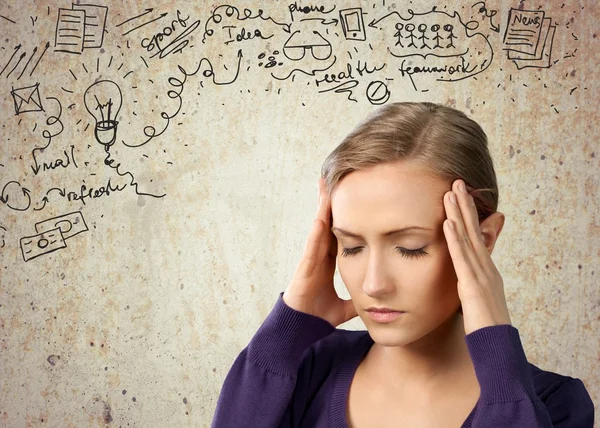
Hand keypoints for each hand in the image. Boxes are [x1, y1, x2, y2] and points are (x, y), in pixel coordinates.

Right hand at [283, 178, 357, 326]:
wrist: (301, 329)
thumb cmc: (318, 316)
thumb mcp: (345, 306)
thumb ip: (359, 300)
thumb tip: (378, 302)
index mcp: (328, 262)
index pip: (340, 233)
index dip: (347, 216)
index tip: (355, 199)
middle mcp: (319, 256)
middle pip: (328, 222)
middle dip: (332, 202)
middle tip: (338, 180)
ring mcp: (311, 259)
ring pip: (319, 227)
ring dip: (322, 207)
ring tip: (326, 186)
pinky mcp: (305, 267)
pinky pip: (312, 244)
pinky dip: (317, 229)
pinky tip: (321, 215)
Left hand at [443, 179, 511, 334]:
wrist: (496, 348)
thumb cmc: (484, 327)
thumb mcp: (476, 300)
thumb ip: (469, 286)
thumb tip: (461, 279)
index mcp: (485, 270)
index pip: (475, 236)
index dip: (468, 215)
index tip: (459, 195)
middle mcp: (485, 268)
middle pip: (474, 231)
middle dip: (464, 206)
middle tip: (456, 182)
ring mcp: (481, 275)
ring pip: (468, 239)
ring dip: (459, 214)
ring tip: (451, 192)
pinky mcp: (473, 286)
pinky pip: (462, 258)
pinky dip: (455, 239)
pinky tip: (447, 222)